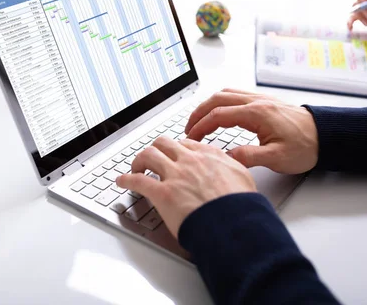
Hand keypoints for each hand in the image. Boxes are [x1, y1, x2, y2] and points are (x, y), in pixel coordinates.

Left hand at [116, 136, 256, 237]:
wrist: (234, 223)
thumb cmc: (241, 207)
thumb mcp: (244, 178)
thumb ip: (233, 169)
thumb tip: (232, 168)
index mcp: (210, 156)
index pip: (187, 144)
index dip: (177, 149)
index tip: (174, 154)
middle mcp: (190, 161)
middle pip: (164, 143)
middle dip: (156, 149)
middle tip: (152, 158)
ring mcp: (175, 175)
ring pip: (148, 155)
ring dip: (139, 160)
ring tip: (135, 167)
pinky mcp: (162, 193)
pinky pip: (137, 181)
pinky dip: (126, 179)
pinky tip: (122, 182)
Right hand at [185, 88, 317, 173]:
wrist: (326, 136)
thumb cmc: (305, 147)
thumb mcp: (277, 158)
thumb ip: (249, 157)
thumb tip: (226, 158)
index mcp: (257, 114)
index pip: (219, 115)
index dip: (200, 127)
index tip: (191, 139)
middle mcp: (256, 102)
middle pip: (217, 100)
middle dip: (198, 113)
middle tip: (188, 129)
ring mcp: (260, 99)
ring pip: (225, 94)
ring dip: (208, 106)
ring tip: (199, 122)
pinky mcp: (264, 102)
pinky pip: (235, 95)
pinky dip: (220, 103)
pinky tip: (218, 114)